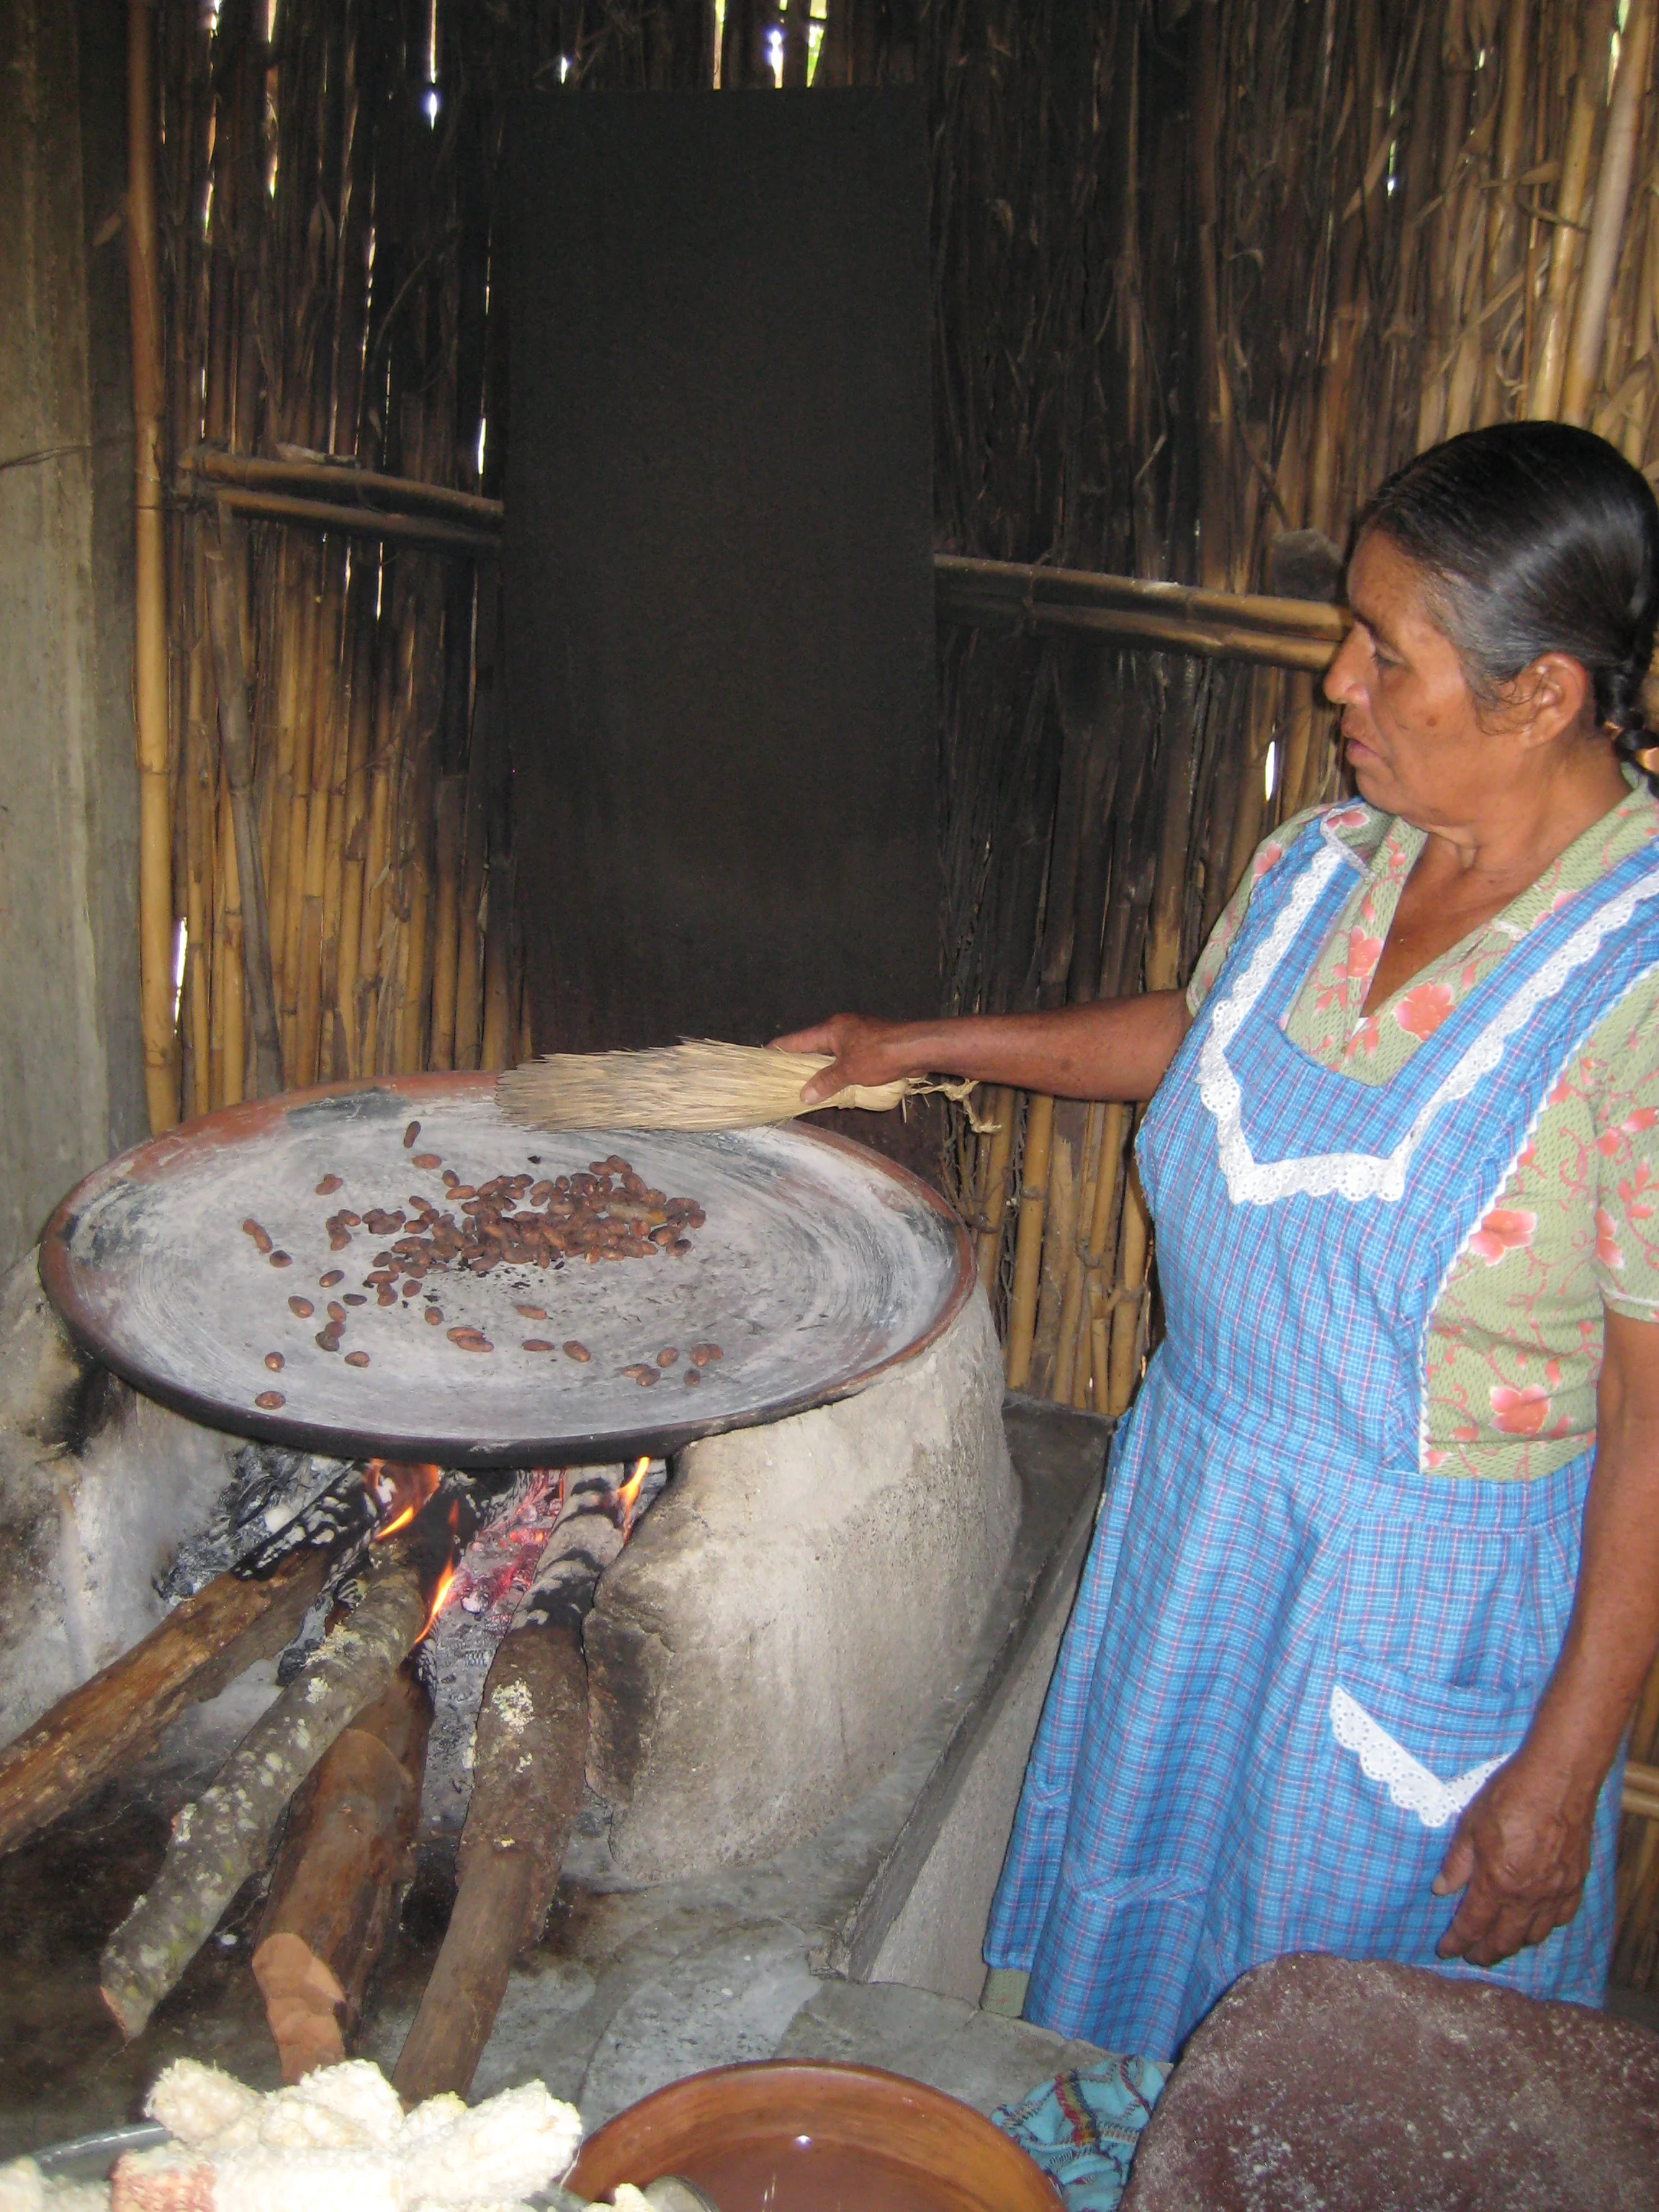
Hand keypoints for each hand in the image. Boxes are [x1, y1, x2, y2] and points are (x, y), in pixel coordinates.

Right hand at [770, 1015, 907, 1106]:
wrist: (916, 1048)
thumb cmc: (880, 1055)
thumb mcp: (849, 1071)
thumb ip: (826, 1082)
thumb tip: (804, 1095)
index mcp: (831, 1029)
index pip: (797, 1040)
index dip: (779, 1049)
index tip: (763, 1056)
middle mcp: (841, 1028)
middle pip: (814, 1047)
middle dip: (802, 1064)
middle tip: (786, 1079)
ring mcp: (857, 1035)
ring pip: (832, 1054)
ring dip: (824, 1070)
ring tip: (812, 1087)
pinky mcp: (871, 1044)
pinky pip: (848, 1058)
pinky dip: (841, 1070)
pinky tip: (841, 1086)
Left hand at [1431, 1749, 1595, 1966]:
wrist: (1559, 1780)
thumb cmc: (1510, 1796)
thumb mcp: (1471, 1824)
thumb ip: (1457, 1862)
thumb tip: (1442, 1890)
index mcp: (1496, 1883)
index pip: (1473, 1925)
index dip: (1457, 1941)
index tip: (1445, 1950)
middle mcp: (1527, 1897)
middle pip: (1504, 1940)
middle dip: (1484, 1953)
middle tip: (1471, 1955)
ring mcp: (1554, 1893)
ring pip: (1533, 1935)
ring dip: (1513, 1943)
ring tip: (1499, 1942)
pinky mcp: (1575, 1883)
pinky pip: (1560, 1919)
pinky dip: (1544, 1927)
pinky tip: (1535, 1924)